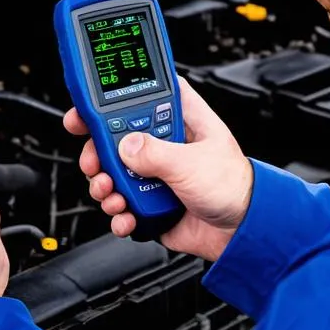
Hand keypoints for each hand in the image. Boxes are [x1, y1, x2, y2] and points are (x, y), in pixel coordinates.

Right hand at [63, 78, 253, 261]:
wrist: (243, 233)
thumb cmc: (235, 187)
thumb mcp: (192, 163)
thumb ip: (155, 153)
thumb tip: (126, 147)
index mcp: (181, 120)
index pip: (141, 96)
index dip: (111, 98)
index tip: (86, 109)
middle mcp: (164, 145)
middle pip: (115, 138)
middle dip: (97, 152)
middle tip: (93, 162)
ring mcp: (155, 176)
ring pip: (113, 174)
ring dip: (104, 186)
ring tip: (112, 195)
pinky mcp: (150, 204)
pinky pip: (122, 206)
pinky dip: (118, 214)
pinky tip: (126, 218)